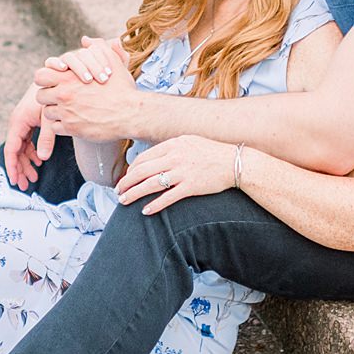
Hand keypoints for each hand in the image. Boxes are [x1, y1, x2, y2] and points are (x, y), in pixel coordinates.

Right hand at [0, 84, 48, 189]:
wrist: (50, 77)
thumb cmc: (49, 93)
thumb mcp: (49, 117)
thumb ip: (47, 138)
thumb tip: (43, 158)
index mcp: (18, 122)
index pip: (11, 150)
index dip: (12, 167)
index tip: (15, 181)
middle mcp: (17, 123)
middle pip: (15, 152)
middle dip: (19, 169)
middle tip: (25, 185)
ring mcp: (22, 123)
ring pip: (21, 148)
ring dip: (26, 163)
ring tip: (33, 177)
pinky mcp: (29, 122)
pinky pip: (26, 142)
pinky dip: (31, 153)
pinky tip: (38, 161)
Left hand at [34, 37, 143, 140]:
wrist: (130, 113)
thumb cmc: (122, 88)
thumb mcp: (112, 62)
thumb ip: (97, 47)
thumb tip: (86, 40)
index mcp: (69, 77)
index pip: (40, 75)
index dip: (46, 79)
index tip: (55, 82)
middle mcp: (64, 94)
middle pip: (40, 95)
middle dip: (48, 96)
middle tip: (60, 98)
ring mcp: (66, 113)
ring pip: (47, 113)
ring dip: (55, 112)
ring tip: (68, 111)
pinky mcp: (72, 129)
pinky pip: (55, 128)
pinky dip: (62, 126)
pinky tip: (73, 122)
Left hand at [115, 135, 238, 214]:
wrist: (236, 162)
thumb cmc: (213, 153)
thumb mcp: (190, 142)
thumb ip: (172, 148)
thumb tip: (154, 158)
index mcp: (173, 144)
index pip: (144, 158)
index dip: (131, 170)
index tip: (126, 178)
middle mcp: (175, 157)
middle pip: (142, 171)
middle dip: (126, 182)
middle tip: (118, 191)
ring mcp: (183, 172)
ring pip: (150, 184)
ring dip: (134, 194)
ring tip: (124, 201)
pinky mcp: (191, 186)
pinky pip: (168, 197)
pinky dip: (154, 205)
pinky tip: (145, 211)